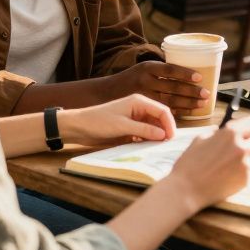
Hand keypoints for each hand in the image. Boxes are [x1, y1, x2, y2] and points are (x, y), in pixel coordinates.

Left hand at [59, 93, 175, 146]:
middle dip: (164, 131)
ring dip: (156, 136)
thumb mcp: (122, 126)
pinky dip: (147, 139)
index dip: (169, 124)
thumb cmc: (98, 121)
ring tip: (157, 147)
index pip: (162, 110)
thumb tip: (164, 135)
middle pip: (160, 119)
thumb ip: (144, 130)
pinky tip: (144, 146)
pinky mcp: (130, 128)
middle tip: (166, 145)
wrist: (79, 127)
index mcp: (139, 101)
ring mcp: (135, 118)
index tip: (171, 138)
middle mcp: (139, 108)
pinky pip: (144, 133)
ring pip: (153, 127)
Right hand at [102, 60, 210, 115]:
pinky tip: (189, 111)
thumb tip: (190, 74)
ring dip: (188, 103)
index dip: (185, 73)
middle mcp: (145, 81)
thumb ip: (161, 71)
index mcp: (147, 68)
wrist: (105, 93)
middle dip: (191, 91)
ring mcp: (143, 96)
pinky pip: (163, 111)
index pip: (169, 69)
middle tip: (206, 94)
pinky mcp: (143, 110)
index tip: (199, 76)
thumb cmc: (131, 79)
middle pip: (172, 87)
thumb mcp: (143, 69)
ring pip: (169, 101)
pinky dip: (177, 112)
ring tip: (202, 104)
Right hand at [165, 117, 249, 209]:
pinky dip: (240, 174)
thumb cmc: (189, 164)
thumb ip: (215, 133)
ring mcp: (245, 165)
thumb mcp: (199, 140)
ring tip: (228, 166)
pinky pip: (249, 173)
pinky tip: (226, 177)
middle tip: (237, 151)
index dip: (248, 128)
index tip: (244, 133)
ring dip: (246, 161)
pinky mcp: (245, 180)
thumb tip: (221, 130)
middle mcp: (241, 147)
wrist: (186, 190)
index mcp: (230, 134)